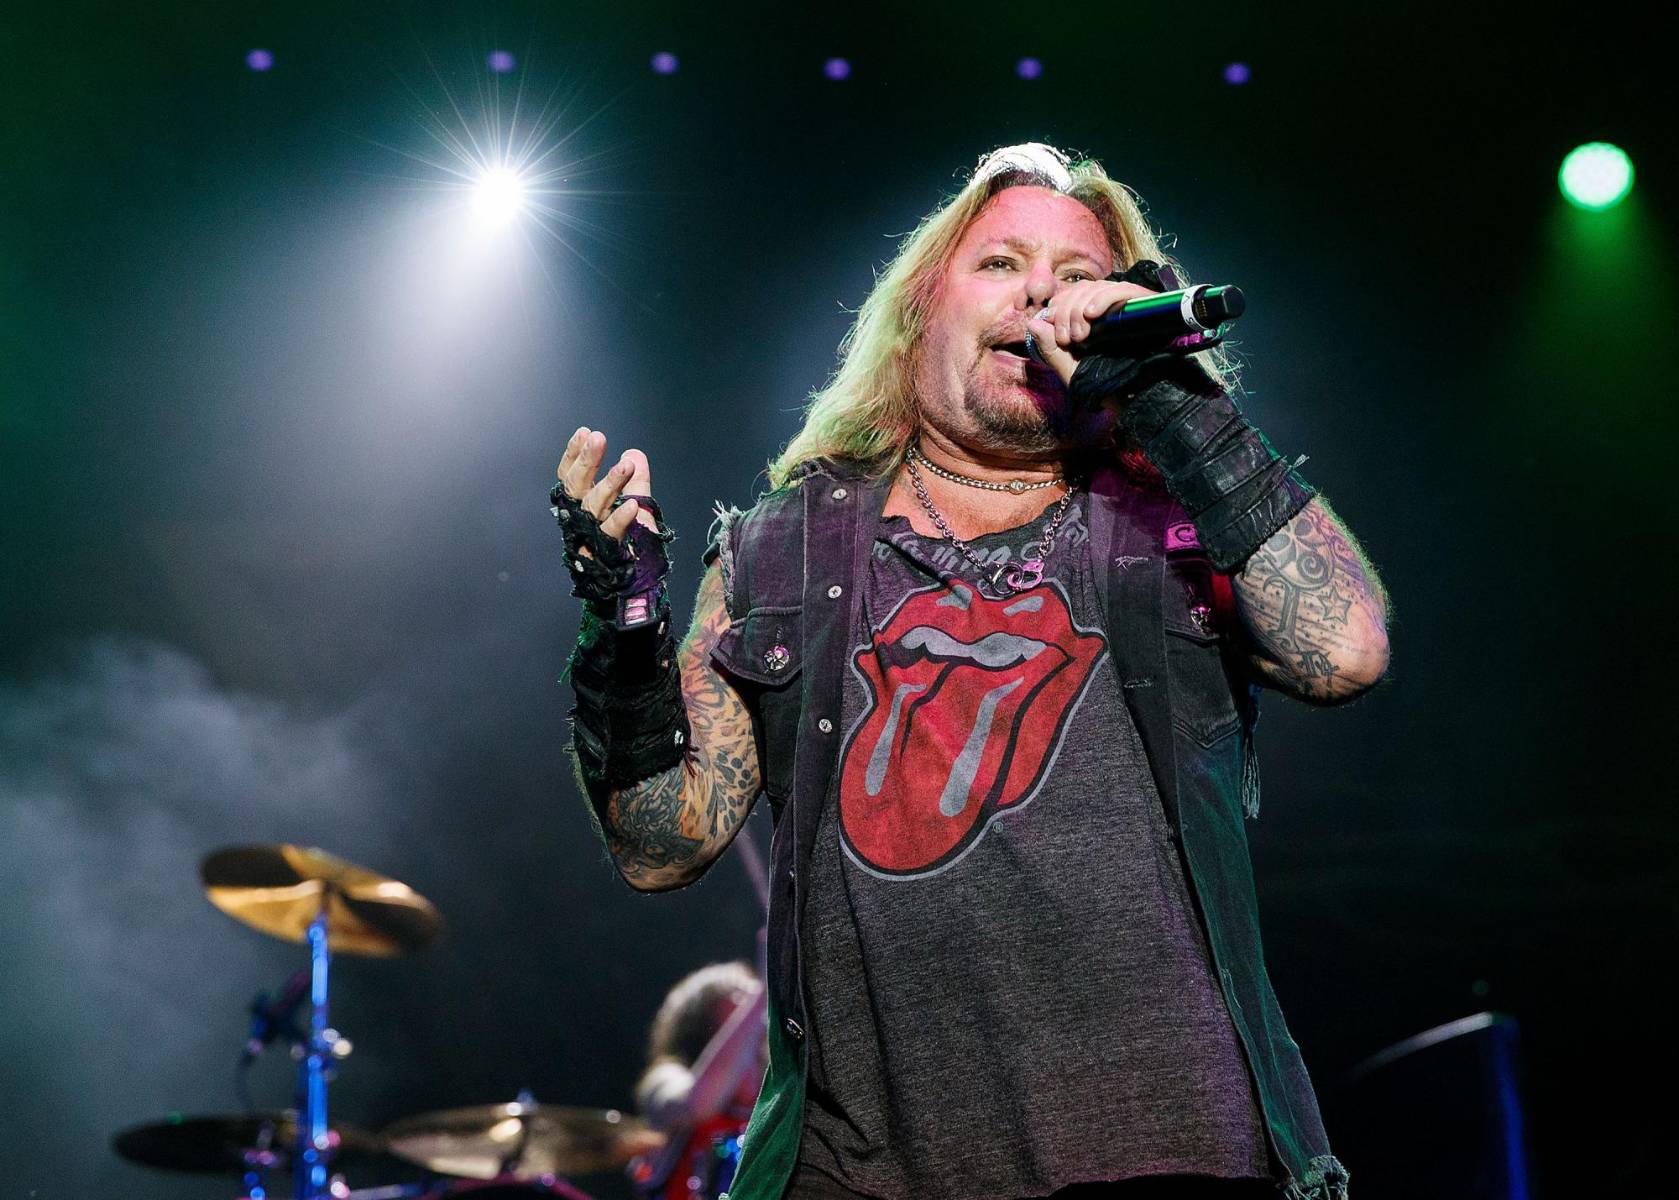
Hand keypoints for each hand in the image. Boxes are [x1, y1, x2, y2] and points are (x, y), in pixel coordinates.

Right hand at [555, 426, 658, 545]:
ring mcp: (591, 536)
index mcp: (581, 507)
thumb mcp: (637, 505)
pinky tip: (632, 504)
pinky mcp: (605, 553)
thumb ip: (635, 482)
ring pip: (593, 506)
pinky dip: (620, 518)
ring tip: (626, 465)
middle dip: (586, 461)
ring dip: (609, 483)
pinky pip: (611, 532)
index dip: (574, 455)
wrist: (636, 585)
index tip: (585, 432)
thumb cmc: (632, 544)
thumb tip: (634, 452)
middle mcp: (581, 520)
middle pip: (576, 487)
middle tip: (598, 438)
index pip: (570, 477)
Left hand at [1025, 279, 1160, 387]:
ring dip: (1079, 308)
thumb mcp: (1068, 367)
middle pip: (1081, 289)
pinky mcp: (1143, 304)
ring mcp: (1125, 303)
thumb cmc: (1101, 383)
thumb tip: (1033, 323)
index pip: (1070, 294)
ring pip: (1097, 287)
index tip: (1057, 334)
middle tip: (1068, 339)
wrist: (1133, 396)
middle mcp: (1107, 306)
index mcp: (1090, 317)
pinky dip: (1102, 298)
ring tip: (1080, 336)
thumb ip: (1049, 348)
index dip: (1058, 307)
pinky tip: (1092, 314)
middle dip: (1066, 311)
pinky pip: (1120, 289)